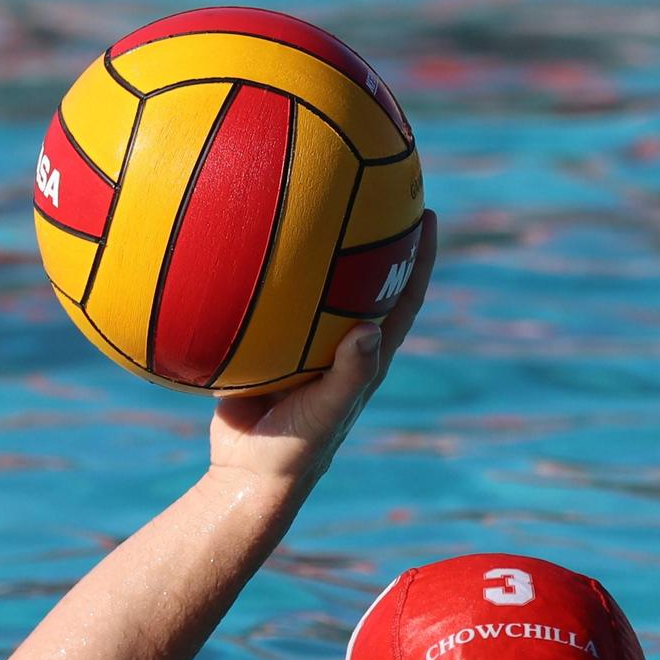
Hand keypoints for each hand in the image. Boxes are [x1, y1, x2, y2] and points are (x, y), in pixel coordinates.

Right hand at [208, 209, 436, 489]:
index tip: (425, 212)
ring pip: (312, 285)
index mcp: (366, 354)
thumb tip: (371, 330)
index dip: (419, 256)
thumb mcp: (327, 412)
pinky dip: (256, 275)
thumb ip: (350, 375)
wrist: (247, 474)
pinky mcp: (266, 348)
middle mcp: (339, 342)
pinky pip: (264, 303)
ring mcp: (302, 344)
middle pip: (364, 278)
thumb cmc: (297, 449)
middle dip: (373, 235)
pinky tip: (234, 242)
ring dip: (312, 247)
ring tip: (302, 199)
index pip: (404, 296)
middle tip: (372, 185)